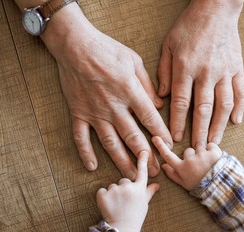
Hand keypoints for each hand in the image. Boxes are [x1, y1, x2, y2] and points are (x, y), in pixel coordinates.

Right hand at [40, 4, 172, 177]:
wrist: (74, 45)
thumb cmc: (107, 50)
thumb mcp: (134, 61)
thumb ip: (148, 85)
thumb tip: (159, 105)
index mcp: (130, 92)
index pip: (150, 119)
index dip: (161, 134)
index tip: (169, 146)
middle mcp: (113, 107)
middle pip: (133, 137)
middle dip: (145, 156)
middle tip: (154, 171)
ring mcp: (94, 112)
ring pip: (110, 143)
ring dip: (122, 161)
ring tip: (131, 175)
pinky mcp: (78, 113)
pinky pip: (81, 137)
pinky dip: (85, 153)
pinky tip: (91, 166)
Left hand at [96, 151, 158, 231]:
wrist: (123, 229)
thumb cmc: (135, 216)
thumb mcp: (144, 204)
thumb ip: (149, 192)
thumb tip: (157, 184)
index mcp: (139, 188)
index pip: (142, 171)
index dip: (143, 160)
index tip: (143, 150)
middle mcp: (128, 186)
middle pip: (124, 180)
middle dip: (123, 189)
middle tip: (124, 202)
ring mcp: (116, 189)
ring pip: (113, 187)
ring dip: (113, 194)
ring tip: (116, 207)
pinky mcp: (103, 194)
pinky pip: (102, 191)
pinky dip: (103, 198)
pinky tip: (108, 207)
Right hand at [152, 136, 221, 190]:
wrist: (219, 187)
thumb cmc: (200, 186)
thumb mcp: (184, 184)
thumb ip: (172, 174)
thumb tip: (163, 166)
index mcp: (182, 168)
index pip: (168, 155)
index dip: (160, 146)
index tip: (155, 137)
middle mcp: (190, 161)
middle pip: (188, 151)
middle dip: (193, 156)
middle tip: (200, 166)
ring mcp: (201, 155)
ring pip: (200, 147)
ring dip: (204, 153)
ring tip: (209, 164)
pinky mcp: (213, 152)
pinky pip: (211, 145)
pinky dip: (213, 150)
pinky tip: (215, 159)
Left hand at [157, 0, 243, 147]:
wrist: (216, 8)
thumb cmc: (188, 26)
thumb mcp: (168, 44)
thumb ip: (163, 71)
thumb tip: (162, 96)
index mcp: (186, 67)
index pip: (182, 102)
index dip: (178, 123)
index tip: (176, 139)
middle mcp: (206, 72)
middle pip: (203, 109)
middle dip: (199, 132)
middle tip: (197, 150)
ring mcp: (225, 71)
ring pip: (223, 105)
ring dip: (219, 126)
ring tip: (215, 142)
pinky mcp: (238, 68)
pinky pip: (241, 91)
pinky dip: (241, 107)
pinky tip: (237, 121)